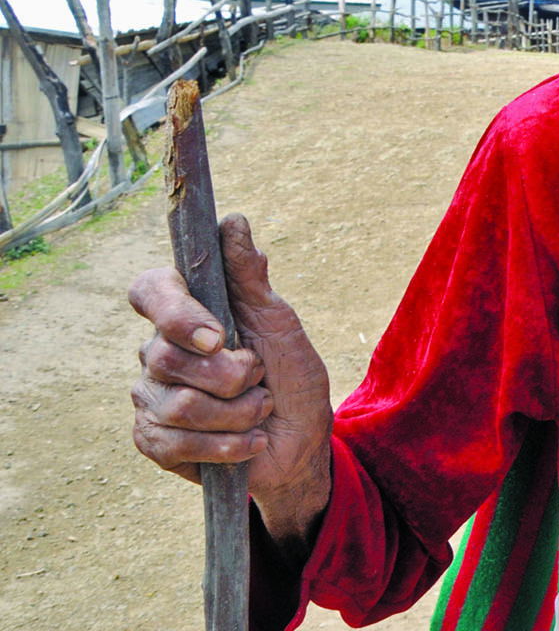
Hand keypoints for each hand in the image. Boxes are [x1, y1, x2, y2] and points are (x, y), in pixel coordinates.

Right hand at [129, 214, 333, 546]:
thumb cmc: (290, 376)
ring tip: (259, 412)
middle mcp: (158, 352)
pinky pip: (177, 444)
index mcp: (186, 314)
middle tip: (260, 381)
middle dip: (234, 376)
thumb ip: (251, 277)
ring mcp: (151, 397)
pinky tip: (248, 443)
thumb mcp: (279, 323)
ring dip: (239, 414)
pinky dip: (228, 446)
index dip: (175, 312)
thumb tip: (233, 222)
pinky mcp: (152, 440)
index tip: (218, 335)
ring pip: (180, 406)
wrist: (299, 442)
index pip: (150, 290)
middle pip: (170, 357)